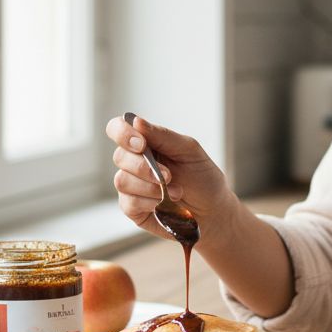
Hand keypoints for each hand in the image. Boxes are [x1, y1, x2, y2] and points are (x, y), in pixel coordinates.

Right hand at [105, 114, 233, 241]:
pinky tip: (165, 204)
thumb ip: (163, 135)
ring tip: (177, 192)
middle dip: (144, 167)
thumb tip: (136, 121)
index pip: (118, 129)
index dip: (123, 133)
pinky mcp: (132, 208)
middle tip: (169, 176)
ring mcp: (131, 185)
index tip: (141, 144)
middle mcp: (134, 161)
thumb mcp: (190, 150)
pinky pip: (129, 203)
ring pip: (122, 180)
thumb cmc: (203, 177)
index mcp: (147, 142)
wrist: (213, 210)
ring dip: (150, 187)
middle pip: (119, 156)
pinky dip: (150, 202)